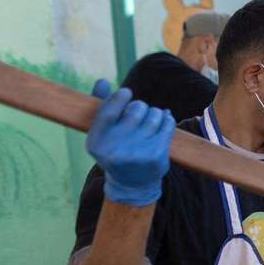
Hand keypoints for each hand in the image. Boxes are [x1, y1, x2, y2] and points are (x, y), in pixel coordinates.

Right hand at [86, 79, 174, 205]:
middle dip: (140, 107)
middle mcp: (114, 148)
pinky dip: (167, 119)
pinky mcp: (156, 155)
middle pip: (136, 109)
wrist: (132, 183)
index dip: (120, 97)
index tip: (126, 93)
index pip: (109, 110)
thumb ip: (101, 107)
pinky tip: (163, 122)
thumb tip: (102, 81)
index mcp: (96, 141)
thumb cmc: (115, 150)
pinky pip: (167, 124)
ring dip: (155, 113)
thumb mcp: (102, 133)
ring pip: (154, 114)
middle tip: (139, 115)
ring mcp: (136, 153)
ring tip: (150, 122)